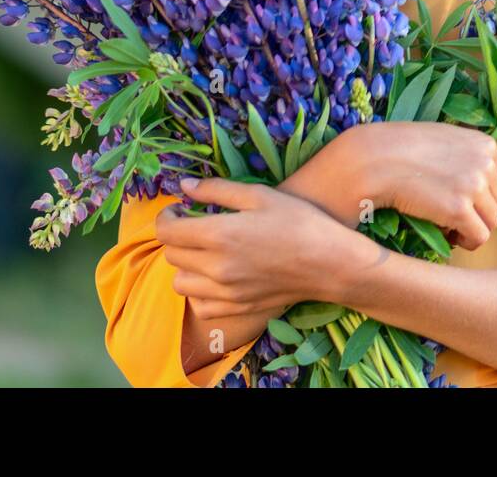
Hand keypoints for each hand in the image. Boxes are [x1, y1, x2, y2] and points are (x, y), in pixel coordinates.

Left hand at [156, 177, 349, 320]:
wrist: (330, 263)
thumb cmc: (299, 221)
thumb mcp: (260, 195)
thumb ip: (217, 190)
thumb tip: (184, 187)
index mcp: (219, 234)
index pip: (167, 231)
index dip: (166, 217)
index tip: (178, 209)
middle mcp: (216, 267)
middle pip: (171, 255)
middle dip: (176, 236)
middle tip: (193, 224)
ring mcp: (225, 292)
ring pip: (180, 282)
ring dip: (184, 265)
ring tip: (203, 251)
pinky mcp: (237, 308)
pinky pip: (199, 305)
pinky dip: (198, 291)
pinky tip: (214, 276)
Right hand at [350, 122, 496, 251]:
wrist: (373, 159)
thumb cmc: (402, 148)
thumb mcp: (444, 137)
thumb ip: (472, 150)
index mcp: (484, 145)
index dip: (476, 194)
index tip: (453, 197)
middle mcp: (485, 162)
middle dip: (476, 212)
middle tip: (448, 215)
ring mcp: (474, 185)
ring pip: (492, 222)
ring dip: (471, 228)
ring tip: (447, 226)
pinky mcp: (460, 209)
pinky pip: (479, 237)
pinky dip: (466, 242)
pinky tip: (447, 236)